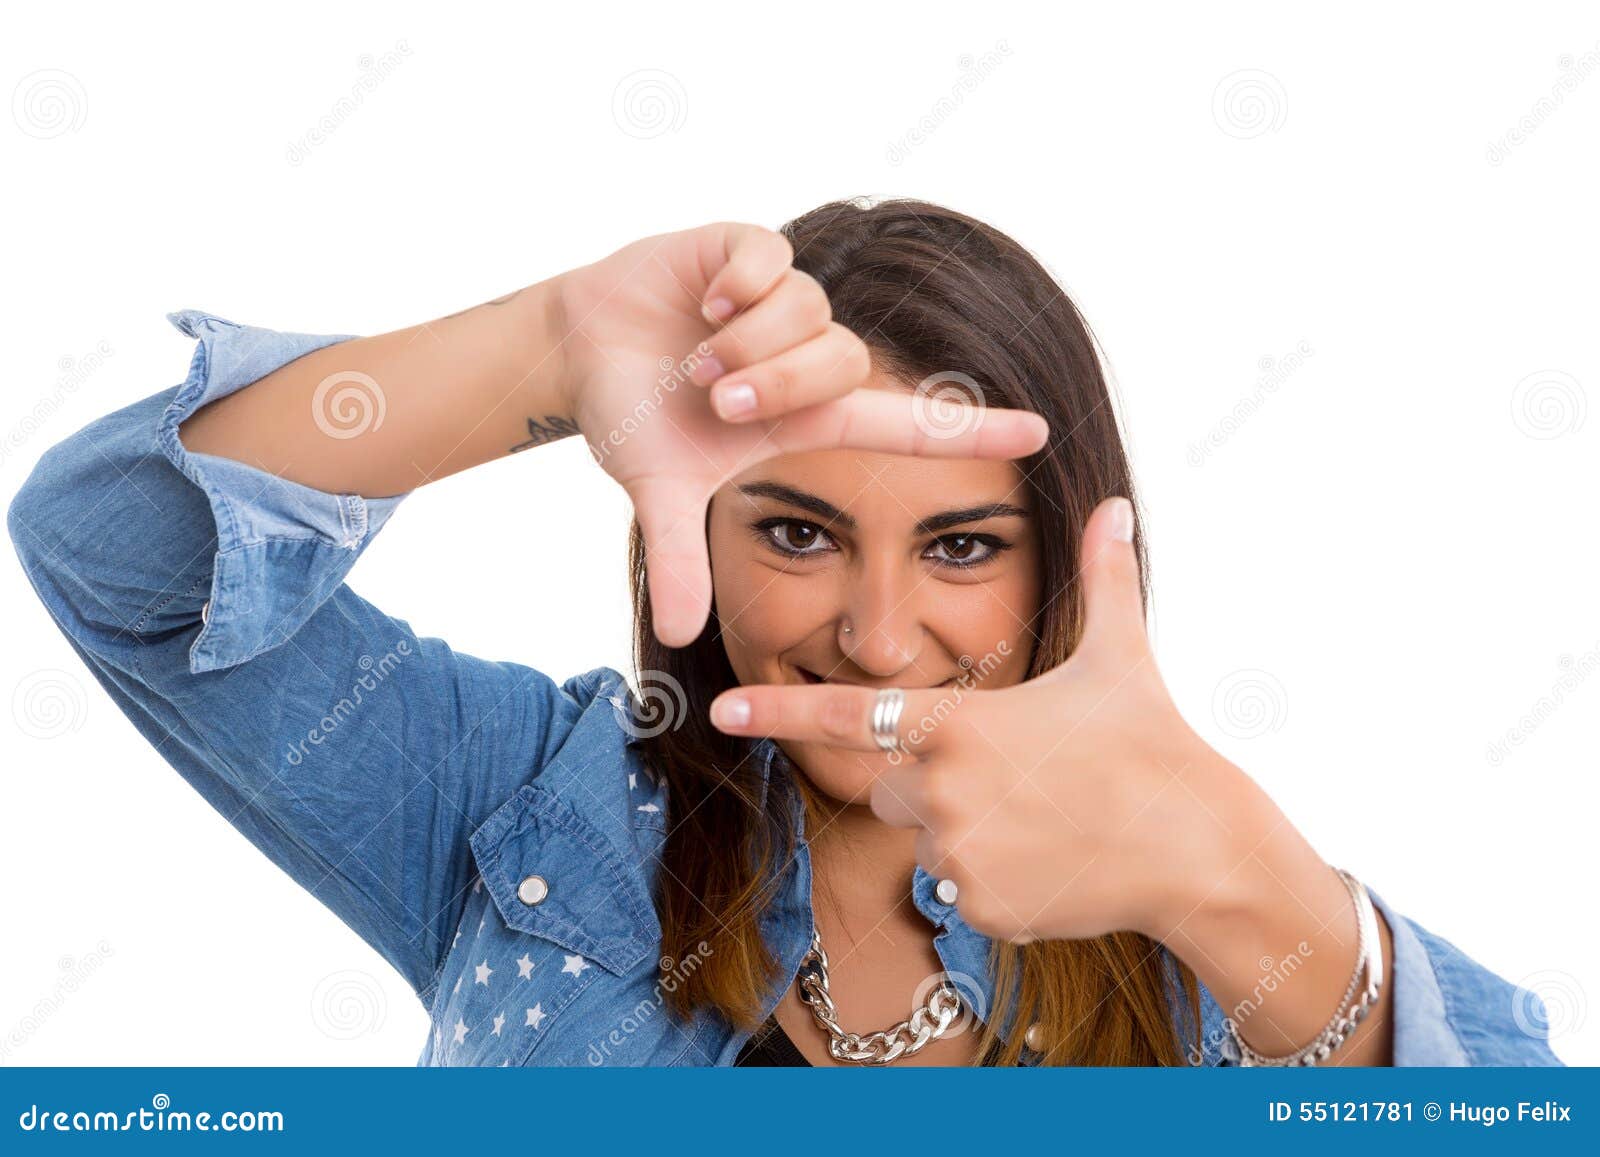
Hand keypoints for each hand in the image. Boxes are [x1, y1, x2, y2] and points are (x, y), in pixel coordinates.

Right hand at [555, 221, 1049, 646]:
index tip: (1042, 433)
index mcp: (805, 415)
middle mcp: (807, 356)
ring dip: (749, 342)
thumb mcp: (661, 491)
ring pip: (811, 311)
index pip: (906, 422)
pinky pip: (773, 260)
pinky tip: (705, 302)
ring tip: (696, 358)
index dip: (972, 429)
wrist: (580, 348)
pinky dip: (738, 285)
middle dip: (778, 381)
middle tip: (717, 400)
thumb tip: (682, 631)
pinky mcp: (746, 249)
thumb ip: (679, 557)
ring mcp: (779, 301)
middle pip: (846, 361)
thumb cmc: (636, 416)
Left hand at [705, 495, 1279, 943]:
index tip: (719, 711)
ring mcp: (956, 853)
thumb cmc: (1154, 744)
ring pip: (926, 840)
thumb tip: (1113, 504)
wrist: (1194, 848)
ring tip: (1043, 820)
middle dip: (932, 783)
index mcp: (957, 724)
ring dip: (965, 831)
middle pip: (891, 788)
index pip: (848, 716)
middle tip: (1016, 778)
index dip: (779, 713)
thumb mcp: (1121, 655)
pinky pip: (958, 888)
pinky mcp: (978, 905)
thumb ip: (1103, 578)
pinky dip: (993, 878)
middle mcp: (941, 790)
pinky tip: (1050, 862)